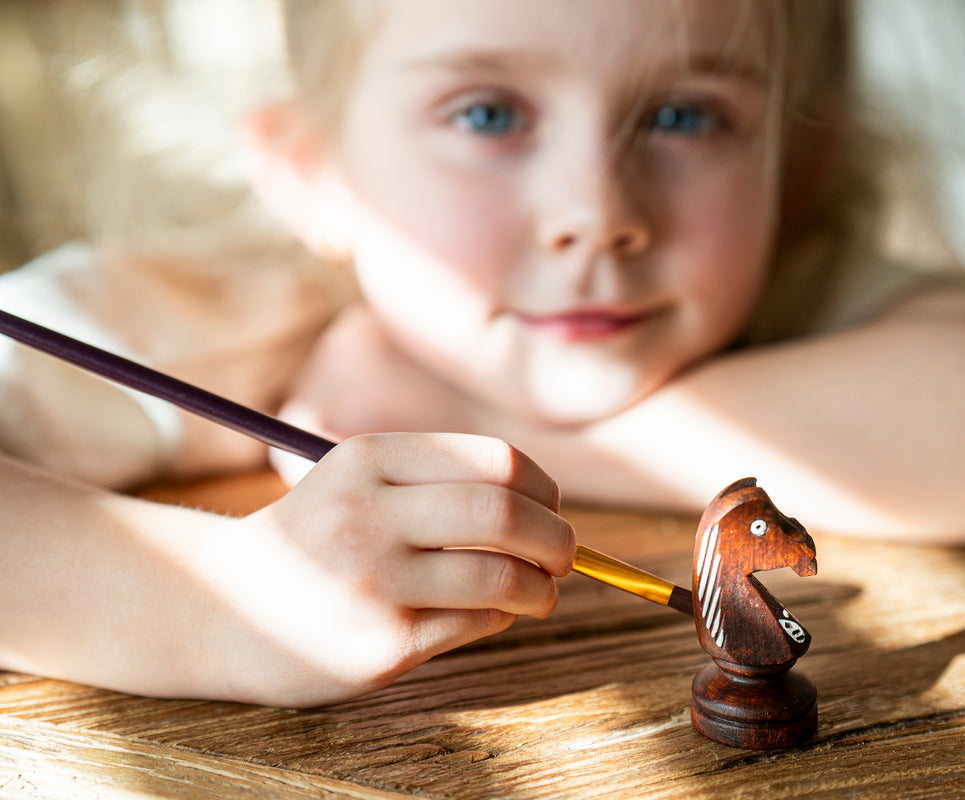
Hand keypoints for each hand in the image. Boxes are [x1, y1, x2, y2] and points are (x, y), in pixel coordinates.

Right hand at [208, 432, 573, 705]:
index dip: (544, 487)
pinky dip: (502, 615)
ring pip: (502, 575)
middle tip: (567, 554)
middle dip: (557, 537)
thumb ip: (443, 481)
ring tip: (541, 592)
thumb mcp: (361, 481)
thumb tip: (552, 508)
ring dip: (541, 587)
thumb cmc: (318, 538)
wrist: (222, 610)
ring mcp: (373, 581)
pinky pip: (478, 622)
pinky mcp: (381, 642)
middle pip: (505, 513)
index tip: (553, 507)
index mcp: (367, 458)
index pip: (496, 461)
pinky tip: (490, 613)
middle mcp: (367, 513)